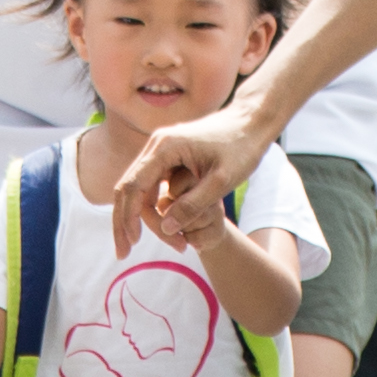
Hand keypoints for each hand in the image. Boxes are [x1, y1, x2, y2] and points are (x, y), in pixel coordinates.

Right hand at [113, 105, 272, 255]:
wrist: (252, 123)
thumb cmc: (241, 148)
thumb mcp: (221, 181)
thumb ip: (193, 204)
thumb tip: (165, 228)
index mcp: (165, 147)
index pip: (132, 187)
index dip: (127, 218)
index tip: (130, 245)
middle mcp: (156, 146)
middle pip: (128, 190)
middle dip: (124, 223)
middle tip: (124, 254)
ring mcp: (161, 151)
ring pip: (140, 191)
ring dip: (147, 219)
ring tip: (176, 244)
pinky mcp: (169, 158)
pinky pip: (152, 186)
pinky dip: (156, 209)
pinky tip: (170, 228)